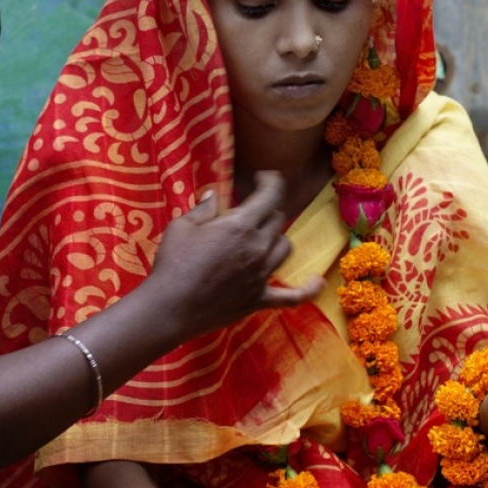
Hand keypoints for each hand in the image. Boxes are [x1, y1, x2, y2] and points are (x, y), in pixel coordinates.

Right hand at [149, 171, 323, 337]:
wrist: (169, 308)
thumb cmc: (172, 264)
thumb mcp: (181, 227)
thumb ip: (203, 208)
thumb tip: (214, 195)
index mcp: (240, 225)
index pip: (270, 195)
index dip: (271, 181)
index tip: (263, 178)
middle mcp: (257, 248)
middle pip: (277, 220)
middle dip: (265, 210)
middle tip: (248, 212)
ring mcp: (262, 275)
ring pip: (285, 247)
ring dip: (276, 238)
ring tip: (261, 237)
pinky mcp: (259, 299)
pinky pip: (293, 296)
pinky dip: (307, 289)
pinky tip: (318, 282)